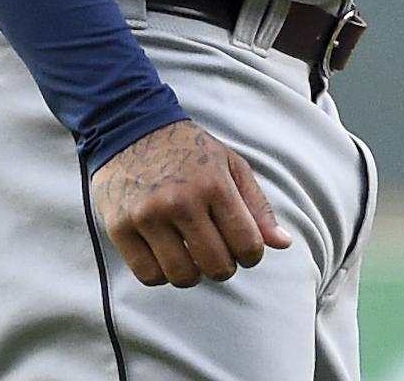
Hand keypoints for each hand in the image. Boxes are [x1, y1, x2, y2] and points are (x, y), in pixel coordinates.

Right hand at [89, 119, 292, 287]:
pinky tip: (163, 253)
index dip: (251, 254)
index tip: (240, 246)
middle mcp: (180, 201)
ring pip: (183, 277)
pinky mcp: (119, 227)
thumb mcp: (229, 165)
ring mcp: (147, 216)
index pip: (248, 246)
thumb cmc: (187, 150)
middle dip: (223, 265)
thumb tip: (283, 244)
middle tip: (214, 250)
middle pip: (217, 267)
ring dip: (192, 272)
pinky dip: (161, 274)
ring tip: (188, 251)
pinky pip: (149, 276)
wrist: (128, 126)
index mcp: (213, 184)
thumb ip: (257, 206)